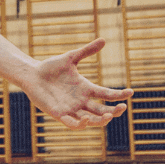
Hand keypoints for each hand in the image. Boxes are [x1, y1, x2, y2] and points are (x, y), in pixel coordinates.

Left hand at [16, 39, 132, 127]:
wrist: (33, 75)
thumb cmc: (51, 67)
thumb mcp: (71, 58)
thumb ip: (87, 51)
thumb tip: (103, 40)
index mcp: (86, 89)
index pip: (106, 94)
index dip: (118, 95)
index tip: (131, 92)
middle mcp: (81, 101)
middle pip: (102, 110)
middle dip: (113, 111)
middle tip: (123, 107)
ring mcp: (71, 109)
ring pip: (90, 119)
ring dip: (100, 120)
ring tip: (109, 115)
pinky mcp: (59, 113)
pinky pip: (72, 123)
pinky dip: (80, 123)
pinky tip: (86, 119)